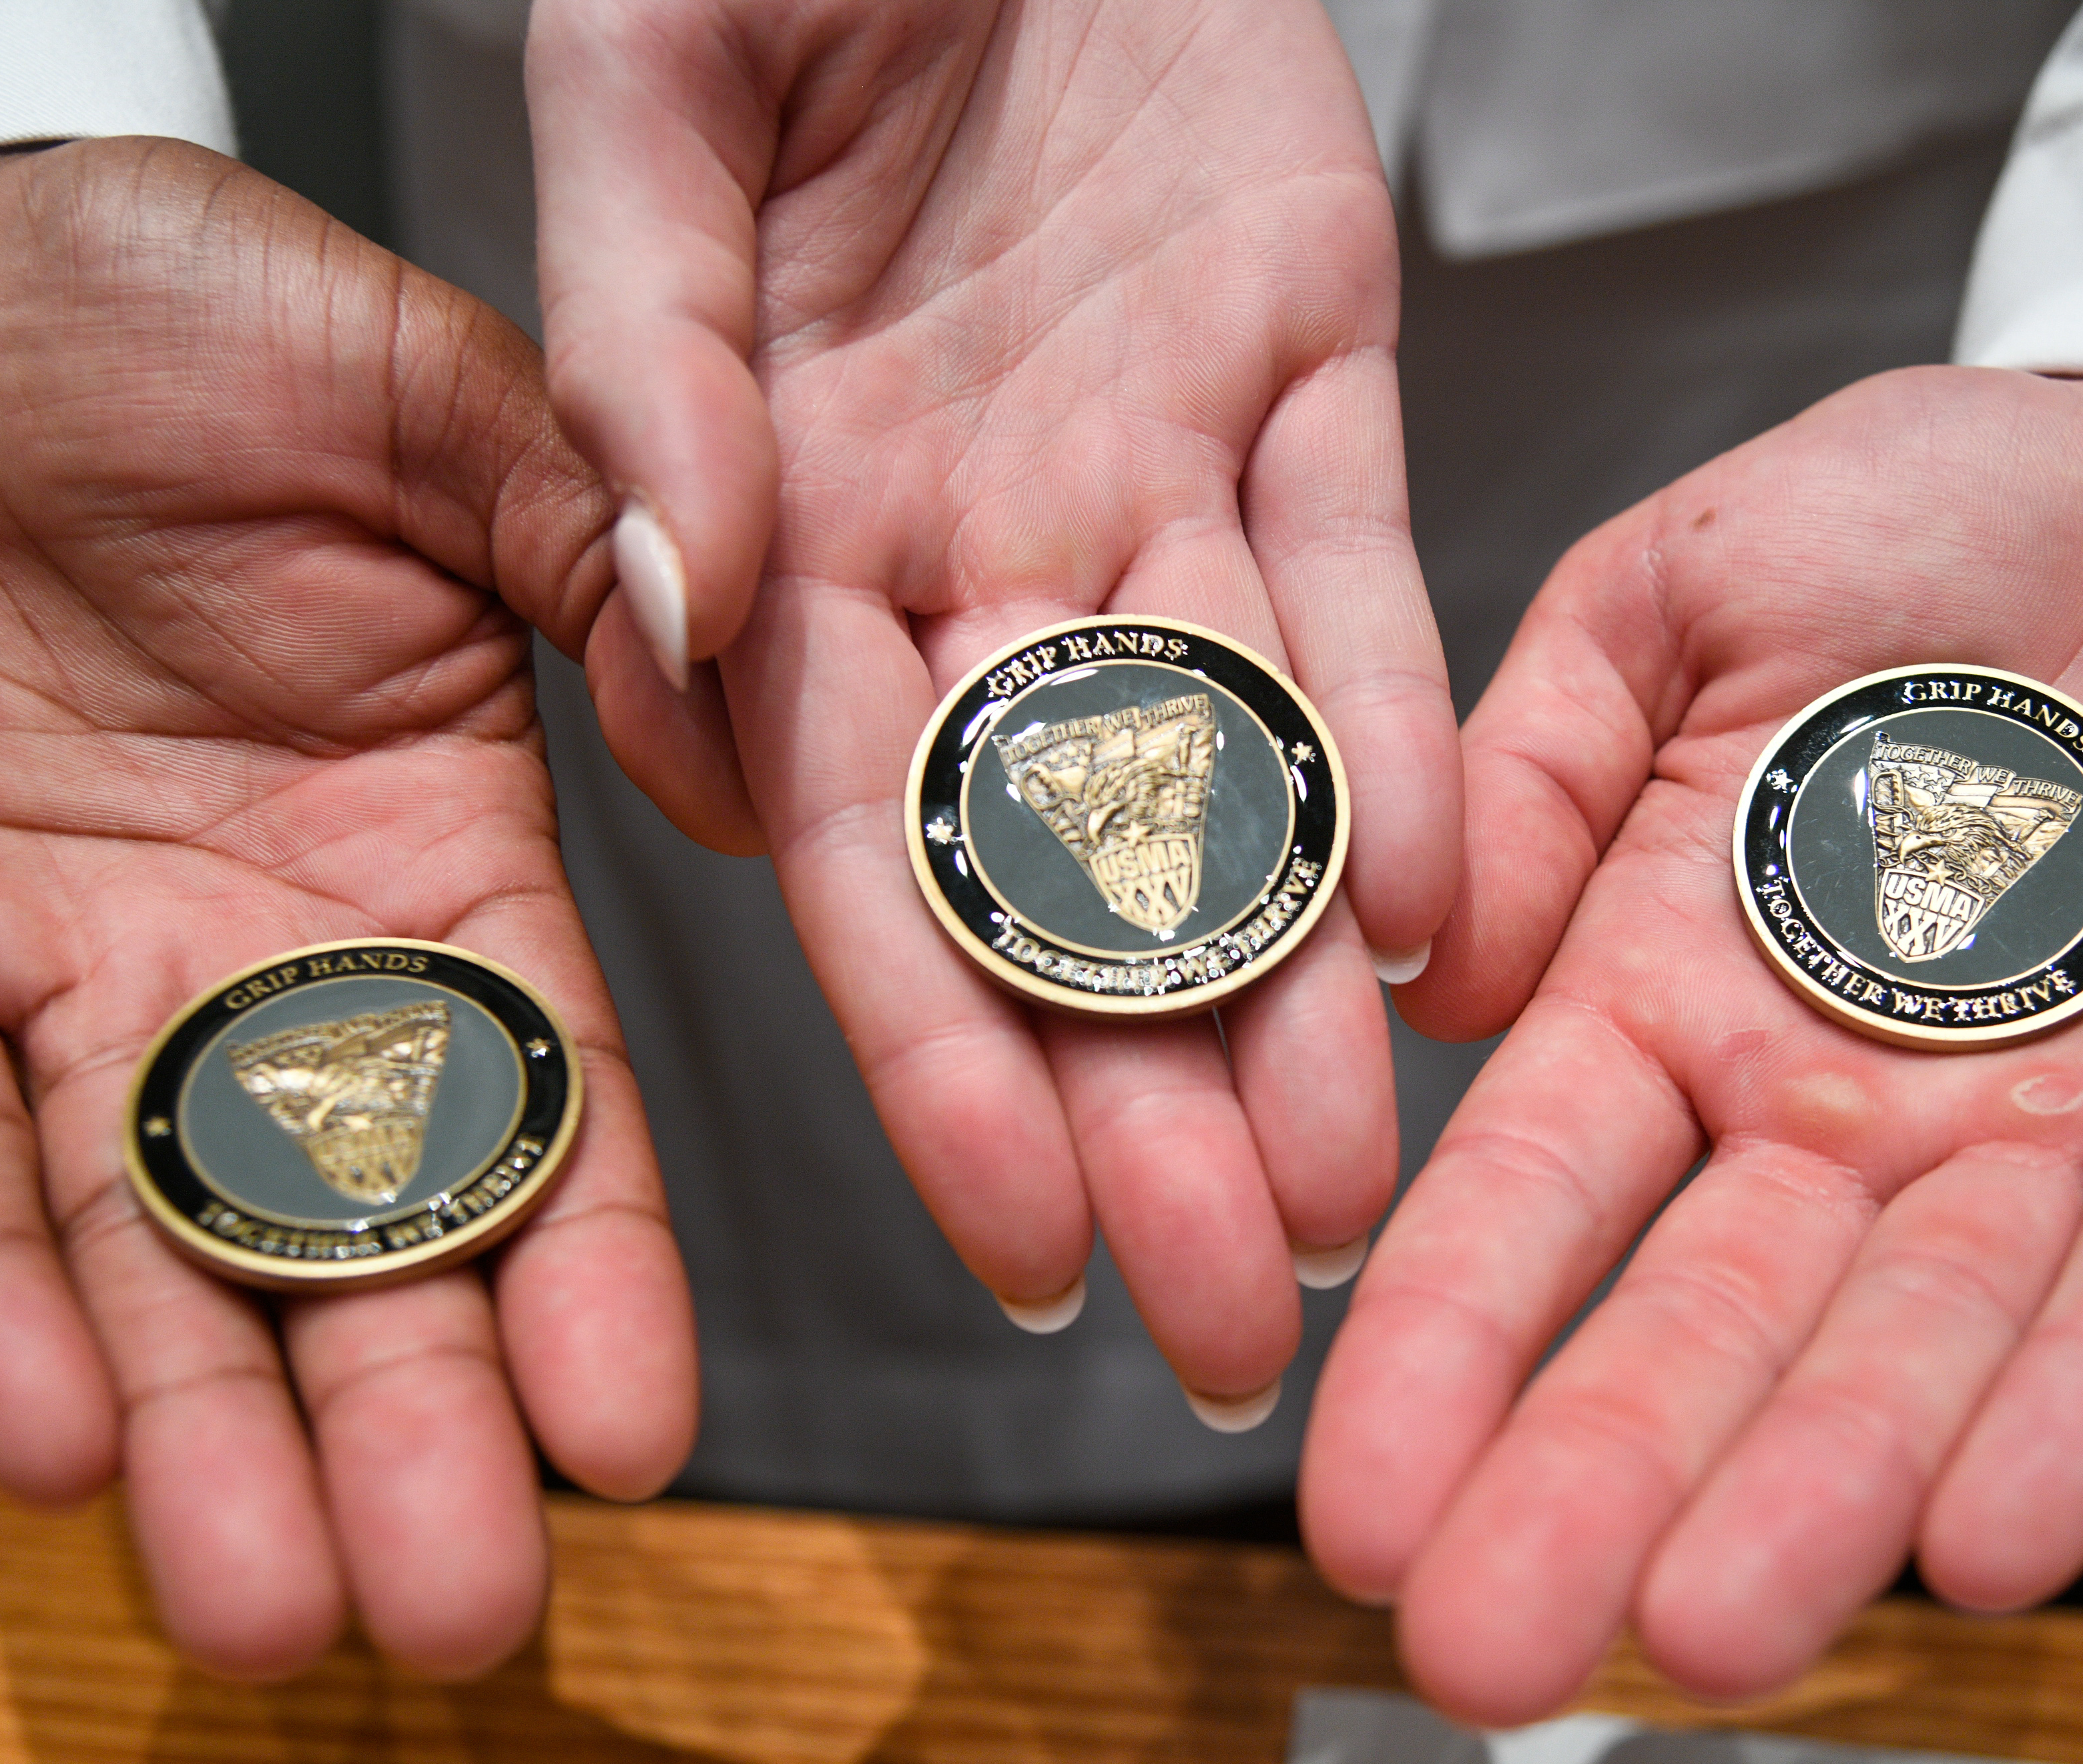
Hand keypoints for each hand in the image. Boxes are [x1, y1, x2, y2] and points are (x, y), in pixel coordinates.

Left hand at [0, 141, 693, 1679]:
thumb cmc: (149, 301)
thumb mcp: (397, 376)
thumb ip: (560, 520)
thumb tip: (715, 676)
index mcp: (434, 837)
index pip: (541, 1091)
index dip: (591, 1267)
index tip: (638, 1432)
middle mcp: (268, 946)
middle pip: (361, 1230)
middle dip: (411, 1424)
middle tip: (461, 1613)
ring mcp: (67, 966)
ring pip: (154, 1242)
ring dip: (206, 1428)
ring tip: (264, 1609)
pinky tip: (48, 1436)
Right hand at [527, 0, 1459, 1408]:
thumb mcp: (640, 97)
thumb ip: (643, 358)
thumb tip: (672, 612)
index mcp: (782, 513)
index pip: (856, 839)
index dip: (929, 1045)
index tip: (1013, 1240)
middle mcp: (969, 543)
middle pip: (1059, 869)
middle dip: (1135, 1100)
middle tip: (1226, 1322)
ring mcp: (1148, 468)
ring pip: (1230, 773)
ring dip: (1289, 988)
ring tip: (1352, 1204)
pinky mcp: (1311, 367)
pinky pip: (1367, 583)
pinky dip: (1407, 742)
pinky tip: (1443, 923)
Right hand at [1298, 367, 2082, 1719]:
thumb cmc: (1940, 502)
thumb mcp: (1684, 577)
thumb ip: (1530, 755)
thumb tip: (1422, 981)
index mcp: (1673, 974)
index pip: (1536, 1194)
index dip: (1443, 1344)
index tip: (1350, 1498)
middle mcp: (1835, 1092)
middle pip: (1705, 1319)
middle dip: (1598, 1480)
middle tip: (1487, 1648)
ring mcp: (2040, 1119)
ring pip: (1919, 1336)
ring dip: (1819, 1486)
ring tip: (1712, 1632)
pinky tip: (1989, 1541)